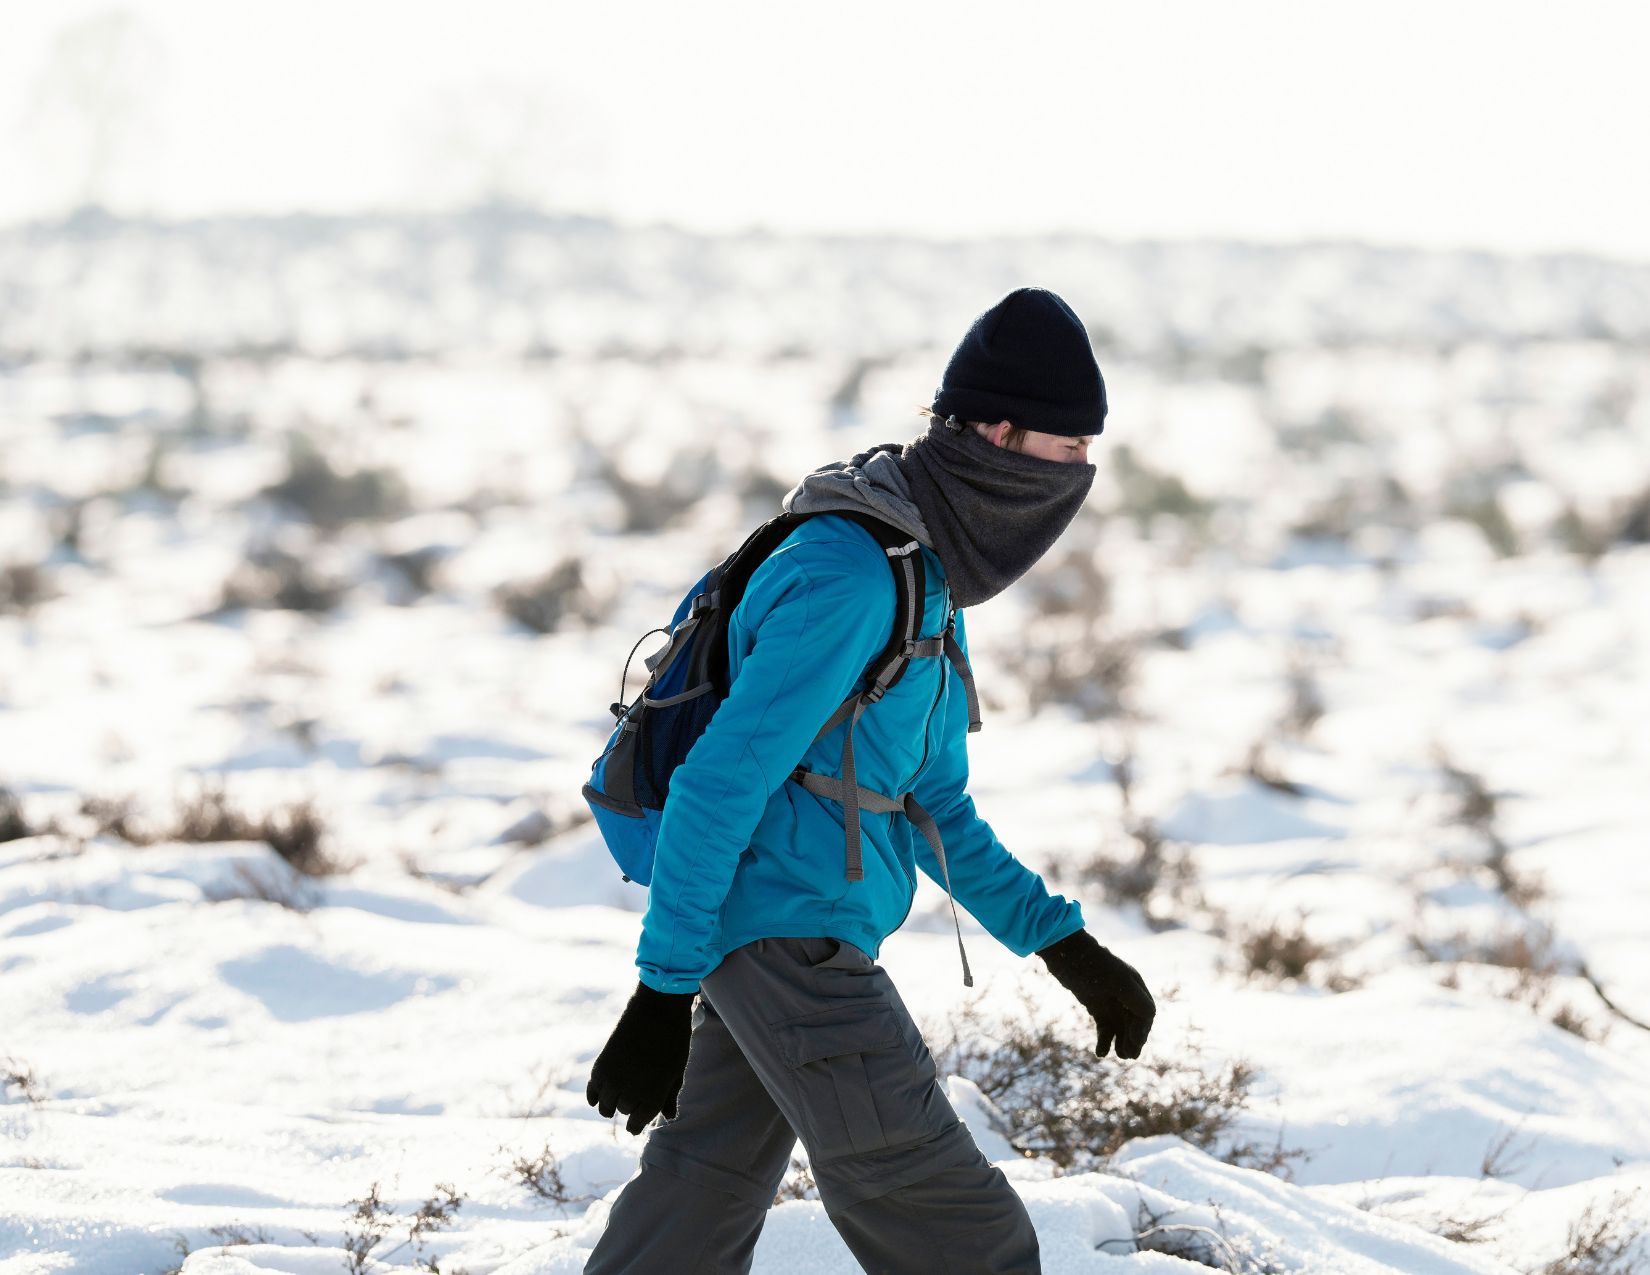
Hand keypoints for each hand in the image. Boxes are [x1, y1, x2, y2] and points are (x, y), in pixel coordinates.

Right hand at [585, 981, 696, 1134]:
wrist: (658, 1009)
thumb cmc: (674, 1040)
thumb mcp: (677, 1071)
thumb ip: (670, 1096)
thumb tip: (669, 1117)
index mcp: (653, 1096)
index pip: (636, 1124)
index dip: (637, 1124)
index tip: (636, 1123)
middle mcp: (630, 1092)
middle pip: (623, 1110)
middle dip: (630, 1106)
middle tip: (635, 1097)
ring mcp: (613, 1079)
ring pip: (605, 1105)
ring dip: (611, 1103)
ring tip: (616, 1098)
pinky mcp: (601, 1065)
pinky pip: (592, 1090)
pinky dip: (594, 1095)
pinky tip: (598, 1097)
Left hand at [1034, 929, 1154, 1058]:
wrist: (1064, 954)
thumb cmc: (1092, 965)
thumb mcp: (1118, 981)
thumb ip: (1136, 999)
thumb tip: (1151, 1017)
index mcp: (1135, 985)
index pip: (1146, 1013)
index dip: (1143, 1029)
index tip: (1134, 1042)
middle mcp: (1125, 994)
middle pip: (1135, 1023)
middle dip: (1133, 1040)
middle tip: (1127, 1055)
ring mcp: (1110, 1001)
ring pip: (1121, 1028)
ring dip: (1121, 1042)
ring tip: (1119, 1056)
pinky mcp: (1096, 1006)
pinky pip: (1105, 1028)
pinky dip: (1104, 1040)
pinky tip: (1100, 1052)